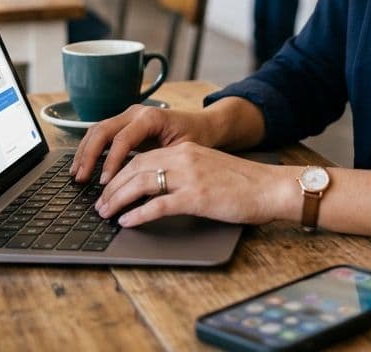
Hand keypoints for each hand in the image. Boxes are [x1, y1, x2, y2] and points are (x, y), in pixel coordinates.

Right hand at [72, 104, 217, 185]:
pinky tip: (83, 166)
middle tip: (81, 179)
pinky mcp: (124, 123)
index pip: (122, 139)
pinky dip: (89, 149)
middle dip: (89, 155)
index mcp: (151, 117)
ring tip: (77, 174)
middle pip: (102, 130)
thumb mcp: (183, 152)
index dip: (111, 162)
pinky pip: (101, 133)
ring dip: (84, 152)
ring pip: (97, 130)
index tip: (105, 182)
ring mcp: (128, 116)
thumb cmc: (196, 139)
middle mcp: (136, 113)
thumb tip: (141, 190)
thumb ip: (161, 165)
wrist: (204, 126)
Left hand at [93, 143, 298, 227]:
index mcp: (186, 150)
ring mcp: (190, 176)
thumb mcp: (208, 168)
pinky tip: (127, 221)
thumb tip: (156, 190)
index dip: (120, 173)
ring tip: (106, 213)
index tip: (107, 187)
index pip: (142, 157)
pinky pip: (159, 205)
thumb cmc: (244, 183)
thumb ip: (184, 173)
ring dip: (118, 199)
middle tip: (100, 204)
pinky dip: (139, 214)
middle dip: (112, 187)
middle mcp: (184, 158)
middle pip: (135, 168)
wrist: (271, 187)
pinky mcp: (197, 196)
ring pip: (141, 183)